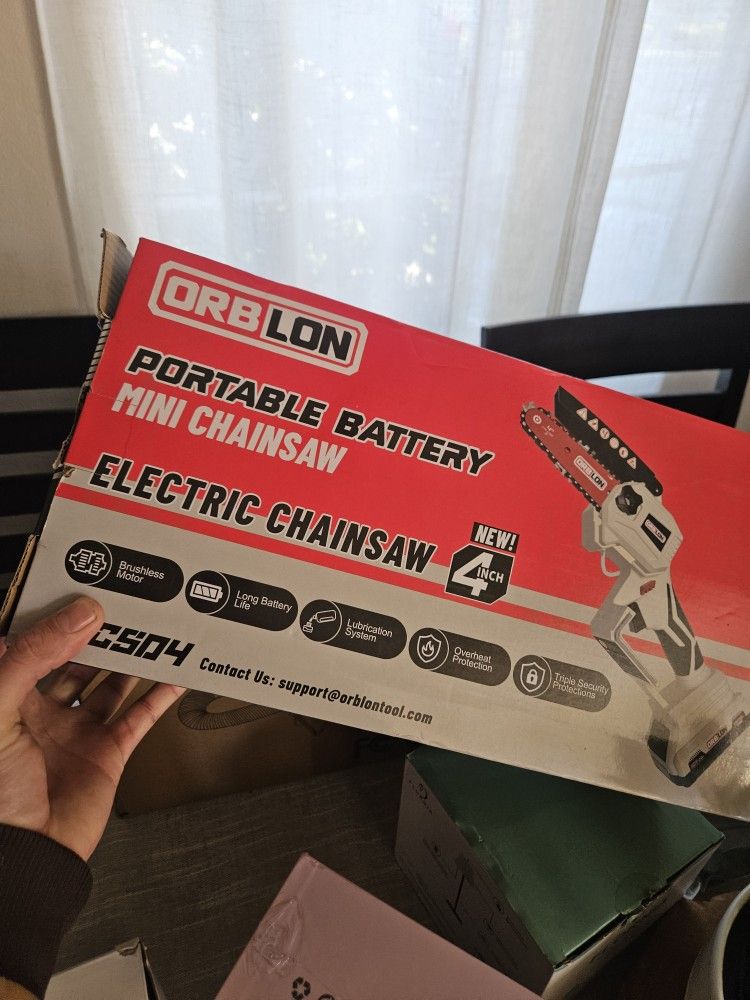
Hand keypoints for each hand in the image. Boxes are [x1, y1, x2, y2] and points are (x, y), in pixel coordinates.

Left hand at [0, 597, 183, 859]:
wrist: (23, 856)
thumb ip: (34, 656)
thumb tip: (80, 614)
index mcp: (6, 696)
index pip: (29, 642)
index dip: (52, 615)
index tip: (77, 586)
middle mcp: (39, 710)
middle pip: (73, 657)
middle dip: (95, 631)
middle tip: (121, 603)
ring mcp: (75, 730)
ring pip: (108, 681)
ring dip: (128, 658)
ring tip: (150, 629)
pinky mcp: (107, 751)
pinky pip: (138, 714)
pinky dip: (159, 694)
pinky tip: (174, 674)